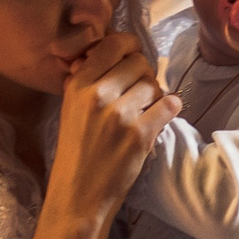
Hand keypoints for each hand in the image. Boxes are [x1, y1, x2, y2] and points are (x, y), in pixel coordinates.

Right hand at [47, 32, 177, 225]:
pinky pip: (169, 104)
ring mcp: (120, 115)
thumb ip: (86, 78)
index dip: (129, 45)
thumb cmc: (76, 151)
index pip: (112, 44)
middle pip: (138, 62)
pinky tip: (159, 118)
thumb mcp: (69, 108)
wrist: (78, 194)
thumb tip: (107, 49)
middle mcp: (97, 95)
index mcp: (77, 85)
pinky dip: (169, 109)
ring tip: (144, 110)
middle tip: (138, 92)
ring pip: (154, 83)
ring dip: (155, 95)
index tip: (132, 55)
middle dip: (143, 74)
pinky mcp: (140, 134)